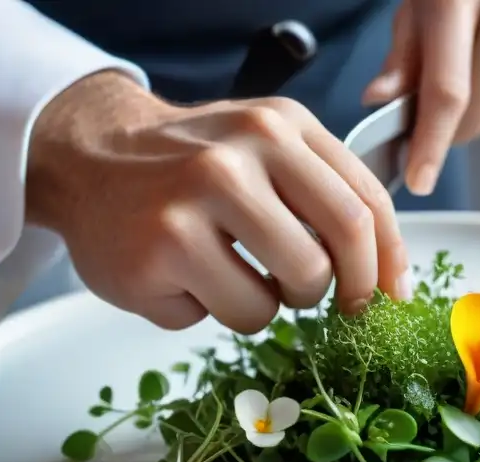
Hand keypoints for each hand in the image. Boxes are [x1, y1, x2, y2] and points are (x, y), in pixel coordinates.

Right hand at [26, 71, 409, 333]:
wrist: (88, 156)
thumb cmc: (190, 163)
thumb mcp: (265, 146)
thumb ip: (326, 191)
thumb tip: (389, 272)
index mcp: (280, 127)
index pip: (365, 205)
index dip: (389, 264)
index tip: (390, 297)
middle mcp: (238, 158)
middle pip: (334, 256)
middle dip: (340, 294)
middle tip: (319, 298)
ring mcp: (192, 206)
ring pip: (280, 299)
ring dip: (270, 306)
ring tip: (237, 278)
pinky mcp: (158, 254)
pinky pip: (223, 315)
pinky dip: (213, 312)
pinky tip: (186, 279)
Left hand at [363, 0, 479, 194]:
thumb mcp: (416, 5)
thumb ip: (400, 58)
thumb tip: (378, 100)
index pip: (447, 92)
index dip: (431, 144)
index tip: (419, 181)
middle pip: (474, 114)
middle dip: (445, 128)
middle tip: (428, 104)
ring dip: (473, 112)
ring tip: (467, 65)